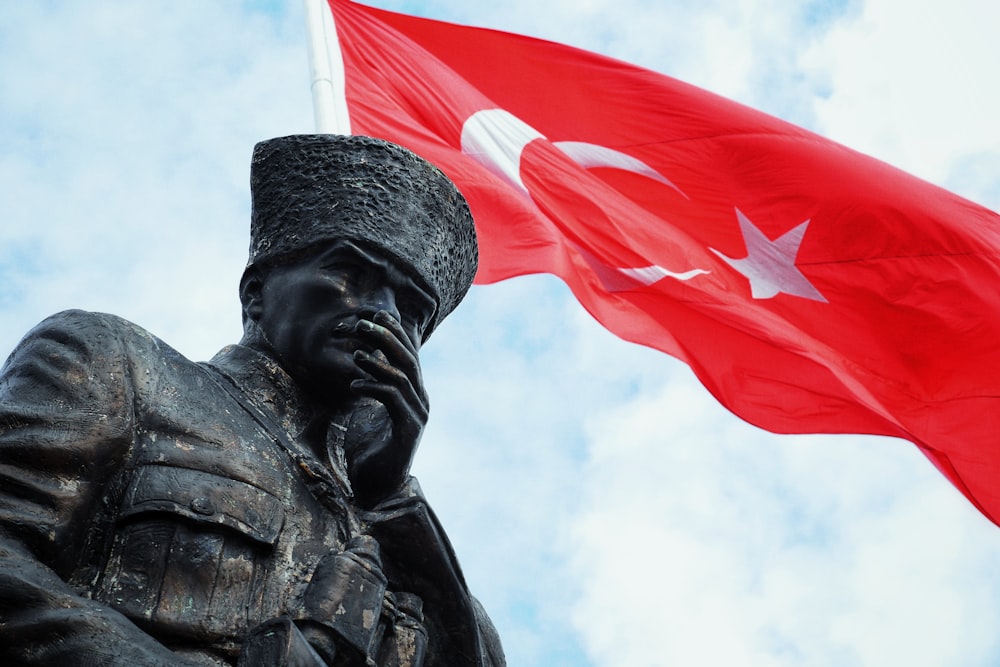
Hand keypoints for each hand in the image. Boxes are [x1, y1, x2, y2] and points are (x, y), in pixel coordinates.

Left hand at [345, 310, 428, 506]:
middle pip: (408, 360)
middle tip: (362, 324)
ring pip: (402, 377)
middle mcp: (420, 401)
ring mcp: (417, 415)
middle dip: (386, 338)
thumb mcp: (368, 410)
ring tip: (356, 353)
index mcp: (413, 393)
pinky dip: (373, 387)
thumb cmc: (369, 449)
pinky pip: (393, 399)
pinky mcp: (408, 429)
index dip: (395, 332)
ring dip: (378, 361)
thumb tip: (363, 359)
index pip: (408, 355)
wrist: (376, 488)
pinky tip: (354, 384)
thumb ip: (372, 385)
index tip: (376, 313)